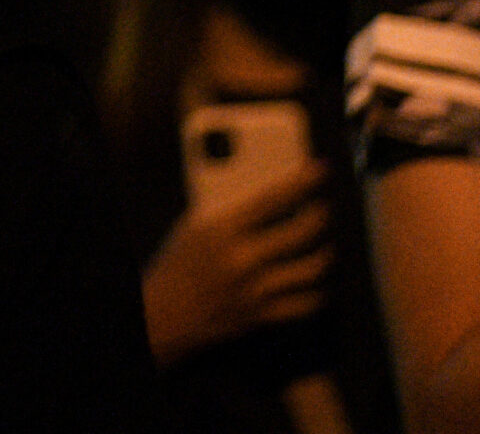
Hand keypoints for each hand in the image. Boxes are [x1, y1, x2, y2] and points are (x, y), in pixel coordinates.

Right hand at [143, 161, 333, 363]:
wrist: (159, 315)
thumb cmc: (173, 265)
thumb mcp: (193, 228)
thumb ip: (229, 211)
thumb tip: (270, 196)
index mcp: (219, 230)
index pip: (272, 199)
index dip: (301, 181)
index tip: (320, 169)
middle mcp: (241, 259)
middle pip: (300, 233)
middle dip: (320, 216)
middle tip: (324, 207)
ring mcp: (254, 290)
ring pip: (311, 269)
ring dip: (325, 252)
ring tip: (326, 242)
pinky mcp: (261, 315)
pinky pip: (306, 303)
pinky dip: (317, 290)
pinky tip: (316, 279)